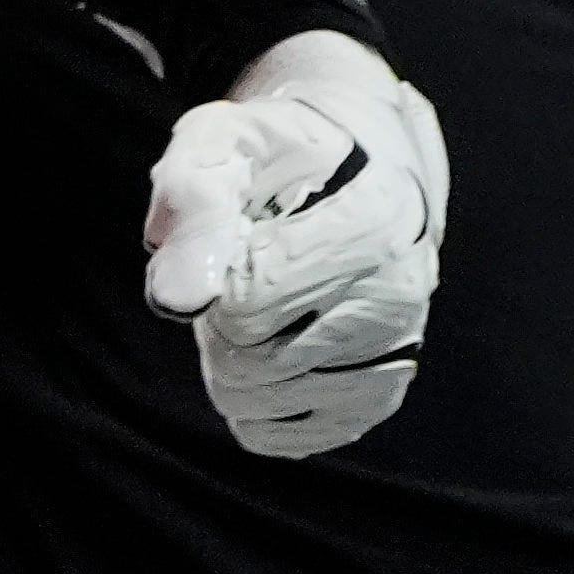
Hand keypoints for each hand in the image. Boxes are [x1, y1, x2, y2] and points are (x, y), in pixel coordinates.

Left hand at [140, 27, 445, 457]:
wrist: (360, 163)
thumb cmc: (279, 152)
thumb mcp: (227, 139)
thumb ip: (194, 197)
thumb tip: (174, 297)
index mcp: (371, 217)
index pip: (250, 299)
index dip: (209, 273)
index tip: (223, 237)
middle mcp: (399, 292)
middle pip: (252, 356)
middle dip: (215, 318)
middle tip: (232, 272)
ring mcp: (397, 349)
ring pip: (261, 400)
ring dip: (227, 359)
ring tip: (251, 304)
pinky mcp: (381, 393)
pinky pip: (284, 434)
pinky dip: (251, 402)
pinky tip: (264, 348)